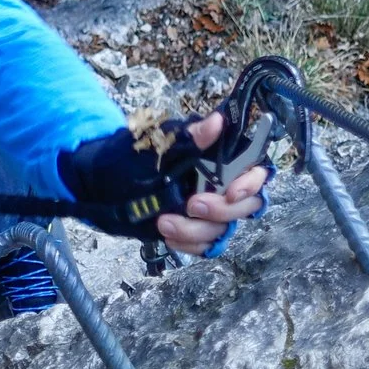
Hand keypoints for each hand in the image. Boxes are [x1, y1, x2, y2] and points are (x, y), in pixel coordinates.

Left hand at [155, 111, 268, 253]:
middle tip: (192, 205)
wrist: (112, 179)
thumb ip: (192, 137)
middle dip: (221, 210)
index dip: (250, 185)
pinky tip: (169, 237)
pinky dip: (189, 245)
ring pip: (222, 230)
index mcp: (224, 162)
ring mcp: (212, 213)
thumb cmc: (142, 155)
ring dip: (196, 231)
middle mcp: (224, 188)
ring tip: (165, 222)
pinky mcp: (198, 232)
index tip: (232, 192)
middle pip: (245, 207)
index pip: (256, 173)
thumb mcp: (164, 142)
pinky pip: (205, 247)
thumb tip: (216, 121)